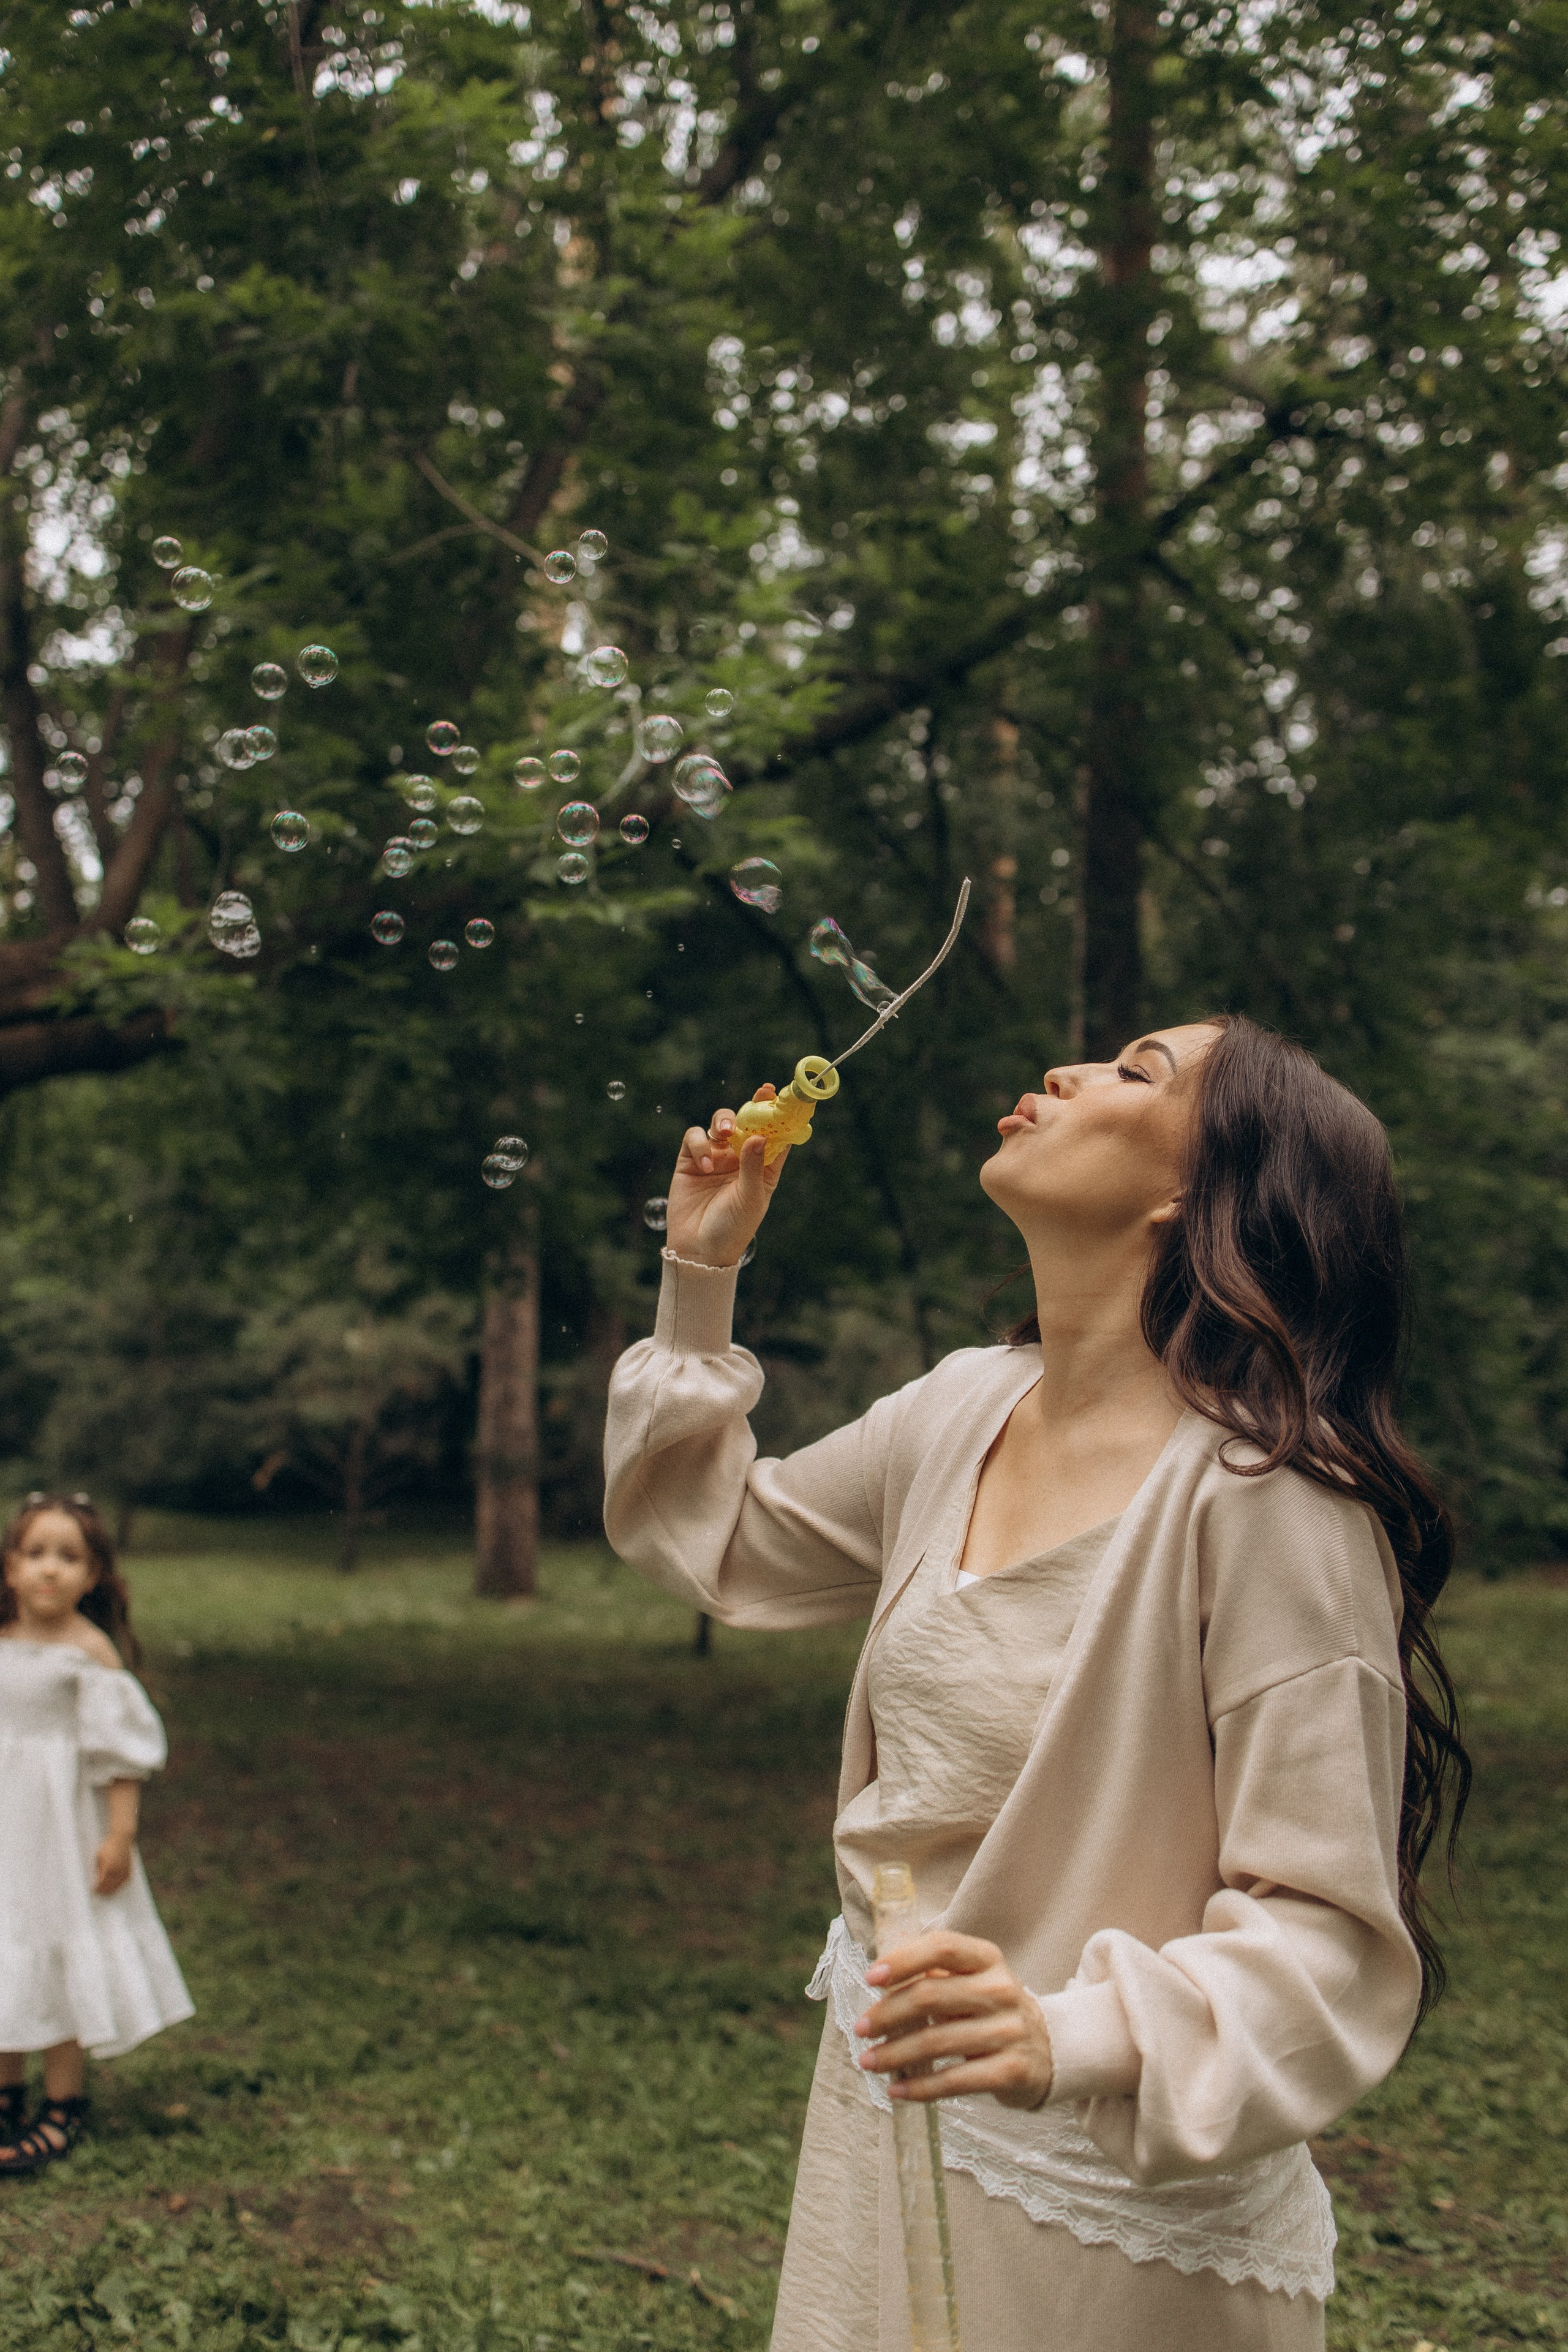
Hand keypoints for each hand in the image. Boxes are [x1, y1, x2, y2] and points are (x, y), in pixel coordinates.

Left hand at [94, 1833, 133, 1896]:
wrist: (122, 1839)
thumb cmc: (108, 1846)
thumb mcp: (99, 1857)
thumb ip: (98, 1869)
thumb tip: (97, 1880)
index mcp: (108, 1867)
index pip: (101, 1883)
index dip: (97, 1889)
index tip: (93, 1891)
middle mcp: (117, 1870)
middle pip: (110, 1886)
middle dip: (103, 1891)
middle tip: (98, 1894)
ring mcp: (124, 1870)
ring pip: (117, 1886)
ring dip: (111, 1890)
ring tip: (106, 1893)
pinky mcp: (129, 1869)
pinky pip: (123, 1882)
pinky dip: (119, 1886)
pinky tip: (114, 1887)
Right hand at [665, 1087, 790, 1268]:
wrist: (698, 1251)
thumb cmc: (733, 1229)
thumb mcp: (750, 1198)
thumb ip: (754, 1166)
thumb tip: (760, 1135)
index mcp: (762, 1168)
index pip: (774, 1136)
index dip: (779, 1115)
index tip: (782, 1097)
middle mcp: (739, 1159)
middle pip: (748, 1123)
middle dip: (754, 1106)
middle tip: (761, 1094)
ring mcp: (715, 1158)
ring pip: (721, 1124)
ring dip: (725, 1120)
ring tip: (727, 1132)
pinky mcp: (690, 1161)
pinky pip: (695, 1138)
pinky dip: (700, 1145)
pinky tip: (705, 1165)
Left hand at [855, 1930, 1053, 2111]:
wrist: (1047, 2052)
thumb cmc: (991, 2011)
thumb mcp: (972, 1981)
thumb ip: (933, 1976)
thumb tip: (879, 1980)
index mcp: (988, 1959)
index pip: (942, 1948)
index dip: (903, 1959)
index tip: (871, 1978)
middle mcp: (1001, 1990)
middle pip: (931, 1996)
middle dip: (887, 2014)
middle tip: (860, 2028)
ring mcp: (1009, 2031)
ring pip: (936, 2042)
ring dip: (894, 2054)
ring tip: (869, 2061)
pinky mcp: (1011, 2070)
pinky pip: (954, 2081)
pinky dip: (919, 2088)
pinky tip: (897, 2092)